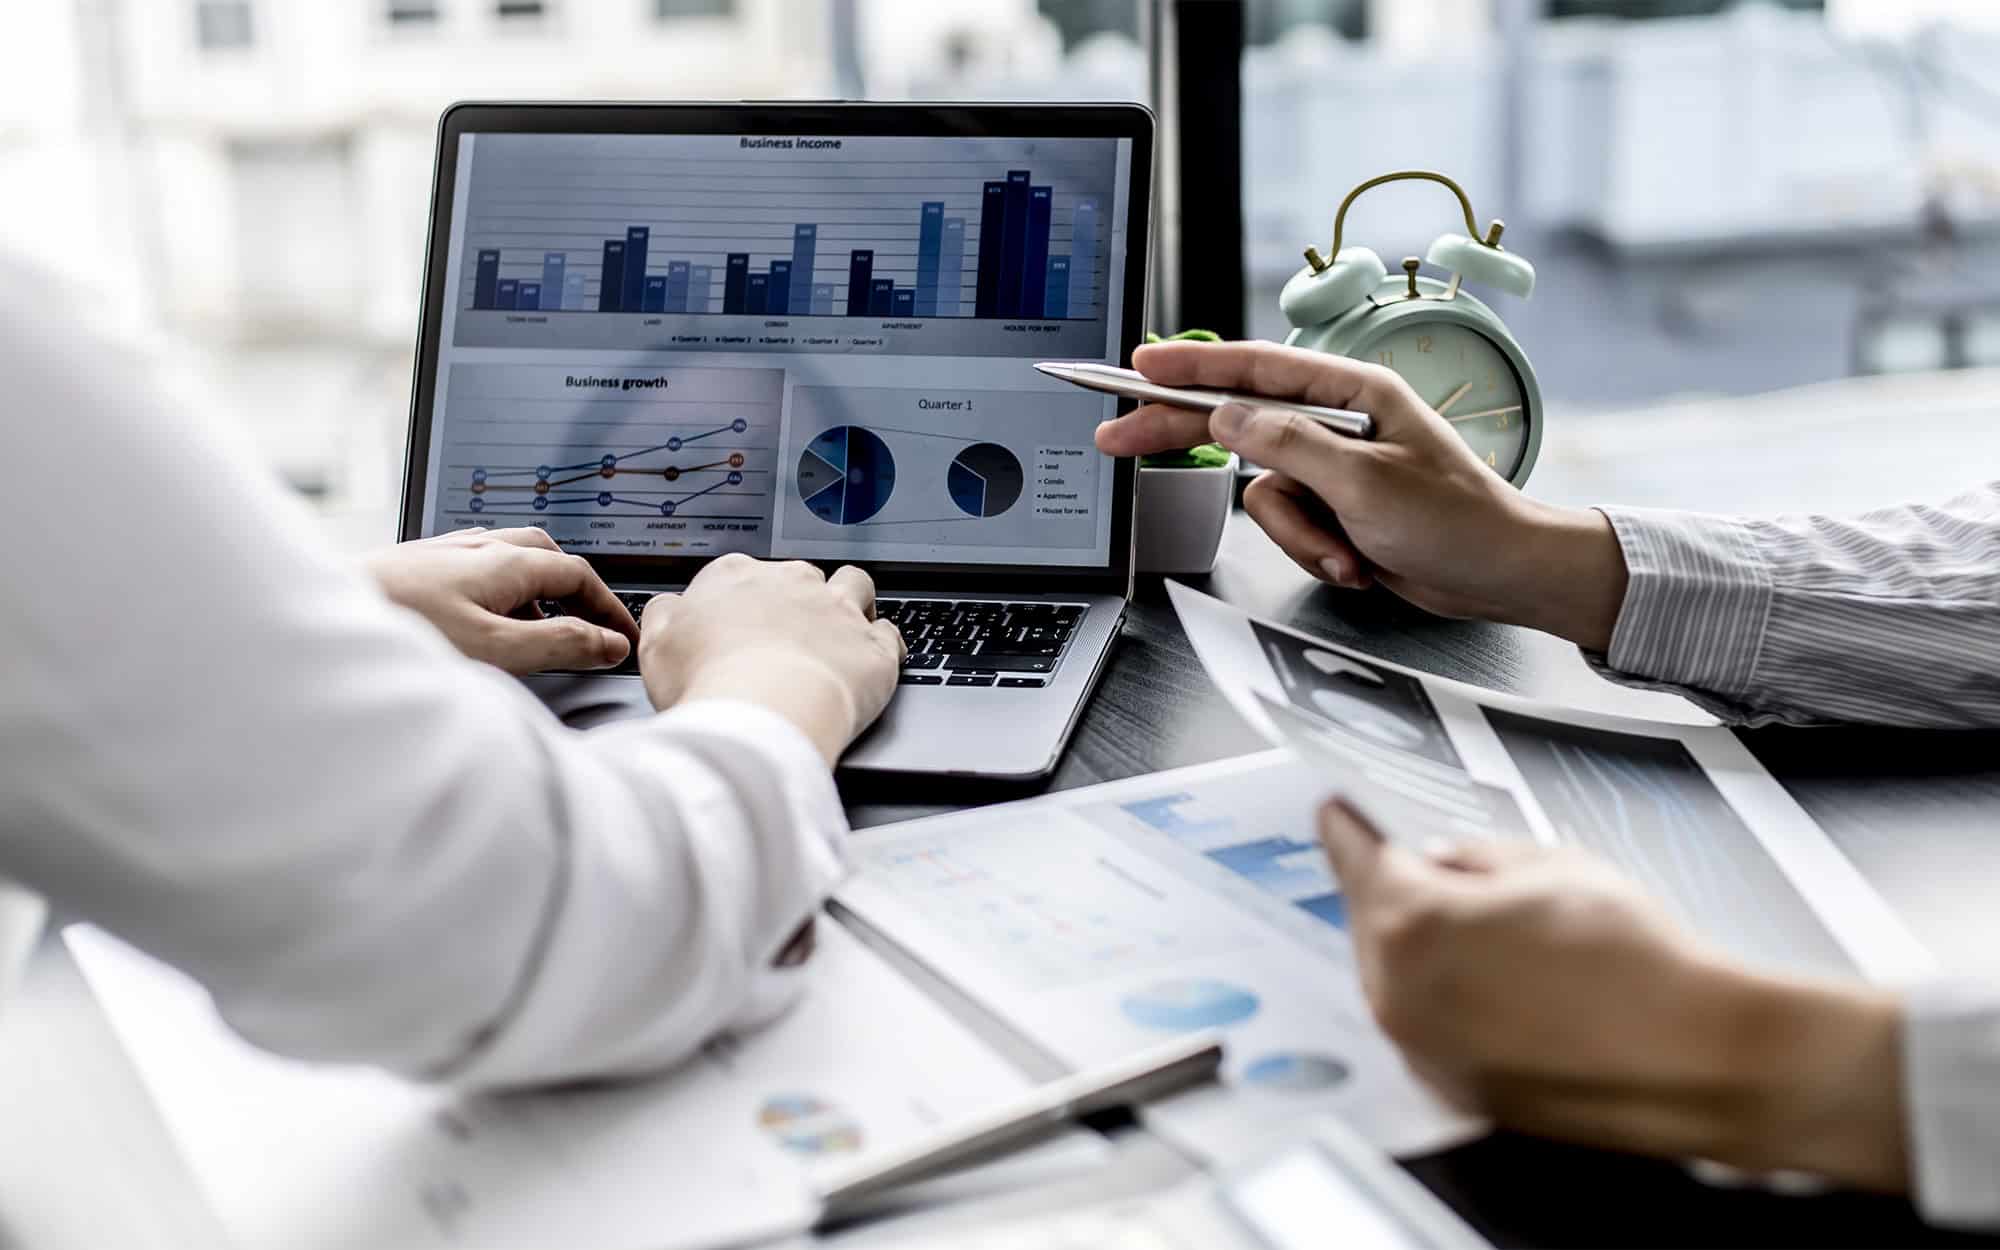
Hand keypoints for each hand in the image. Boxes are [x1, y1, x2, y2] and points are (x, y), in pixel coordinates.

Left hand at [364, 528, 637, 673]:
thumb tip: (608, 643)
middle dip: (576, 587)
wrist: (315, 623)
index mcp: (505, 562)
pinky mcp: (414, 565)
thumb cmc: (399, 633)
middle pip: (546, 553)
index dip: (609, 605)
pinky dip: (498, 588)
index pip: (578, 573)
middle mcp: (477, 548)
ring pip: (508, 555)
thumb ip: (559, 645)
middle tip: (590, 622)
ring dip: (536, 587)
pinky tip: (481, 616)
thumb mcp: (495, 650)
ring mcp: (443, 553)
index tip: (623, 637)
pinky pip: (474, 565)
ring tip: (540, 626)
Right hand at [635, 555, 904, 764]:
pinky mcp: (874, 648)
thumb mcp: (656, 646)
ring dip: (851, 603)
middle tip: (784, 640)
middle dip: (796, 602)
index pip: (740, 574)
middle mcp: (791, 583)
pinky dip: (884, 645)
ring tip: (840, 632)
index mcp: (735, 577)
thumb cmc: (707, 682)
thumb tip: (670, 609)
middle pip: (799, 578)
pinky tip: (873, 661)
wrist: (763, 713)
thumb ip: (663, 617)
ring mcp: (837, 611)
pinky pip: (890, 633)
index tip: (736, 626)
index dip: (740, 601)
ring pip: (854, 585)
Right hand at [1095, 340, 1628, 649]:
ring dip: (1300, 534)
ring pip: (1263, 495)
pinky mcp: (1334, 510)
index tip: (1140, 365)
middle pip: (1239, 422)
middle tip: (1120, 439)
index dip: (1191, 366)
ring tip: (1347, 550)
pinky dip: (1316, 552)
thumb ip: (1287, 445)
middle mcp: (1337, 424)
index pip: (1255, 369)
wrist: (1499, 575)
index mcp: (1352, 393)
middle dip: (1187, 438)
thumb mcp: (1365, 480)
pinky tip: (1358, 561)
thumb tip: (1227, 417)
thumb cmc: (1458, 519)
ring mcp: (1333, 470)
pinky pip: (1287, 527)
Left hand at [1318, 800, 1908, 1191]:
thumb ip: (1475, 856)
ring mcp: (1423, 1052)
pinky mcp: (1455, 1092)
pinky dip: (1444, 998)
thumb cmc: (1634, 957)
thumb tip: (1439, 861)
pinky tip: (1497, 982)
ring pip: (1394, 978)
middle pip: (1370, 922)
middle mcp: (1400, 995)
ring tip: (1478, 926)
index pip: (1358, 860)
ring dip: (1417, 947)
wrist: (1699, 1059)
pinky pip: (1427, 1026)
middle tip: (1423, 864)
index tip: (1337, 813)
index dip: (1347, 829)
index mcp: (1412, 925)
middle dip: (1392, 889)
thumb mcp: (1552, 866)